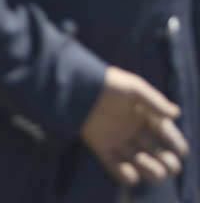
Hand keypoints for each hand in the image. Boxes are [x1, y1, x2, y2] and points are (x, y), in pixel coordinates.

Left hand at [80, 66, 188, 186]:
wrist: (77, 86)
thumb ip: (155, 101)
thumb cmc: (108, 83)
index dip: (176, 143)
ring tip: (145, 161)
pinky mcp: (102, 147)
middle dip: (168, 163)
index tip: (180, 150)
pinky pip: (117, 168)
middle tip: (167, 162)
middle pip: (159, 155)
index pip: (167, 134)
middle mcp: (135, 131)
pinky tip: (130, 173)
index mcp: (145, 116)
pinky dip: (125, 175)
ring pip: (142, 164)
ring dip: (150, 169)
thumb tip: (176, 113)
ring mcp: (119, 140)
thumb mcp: (134, 88)